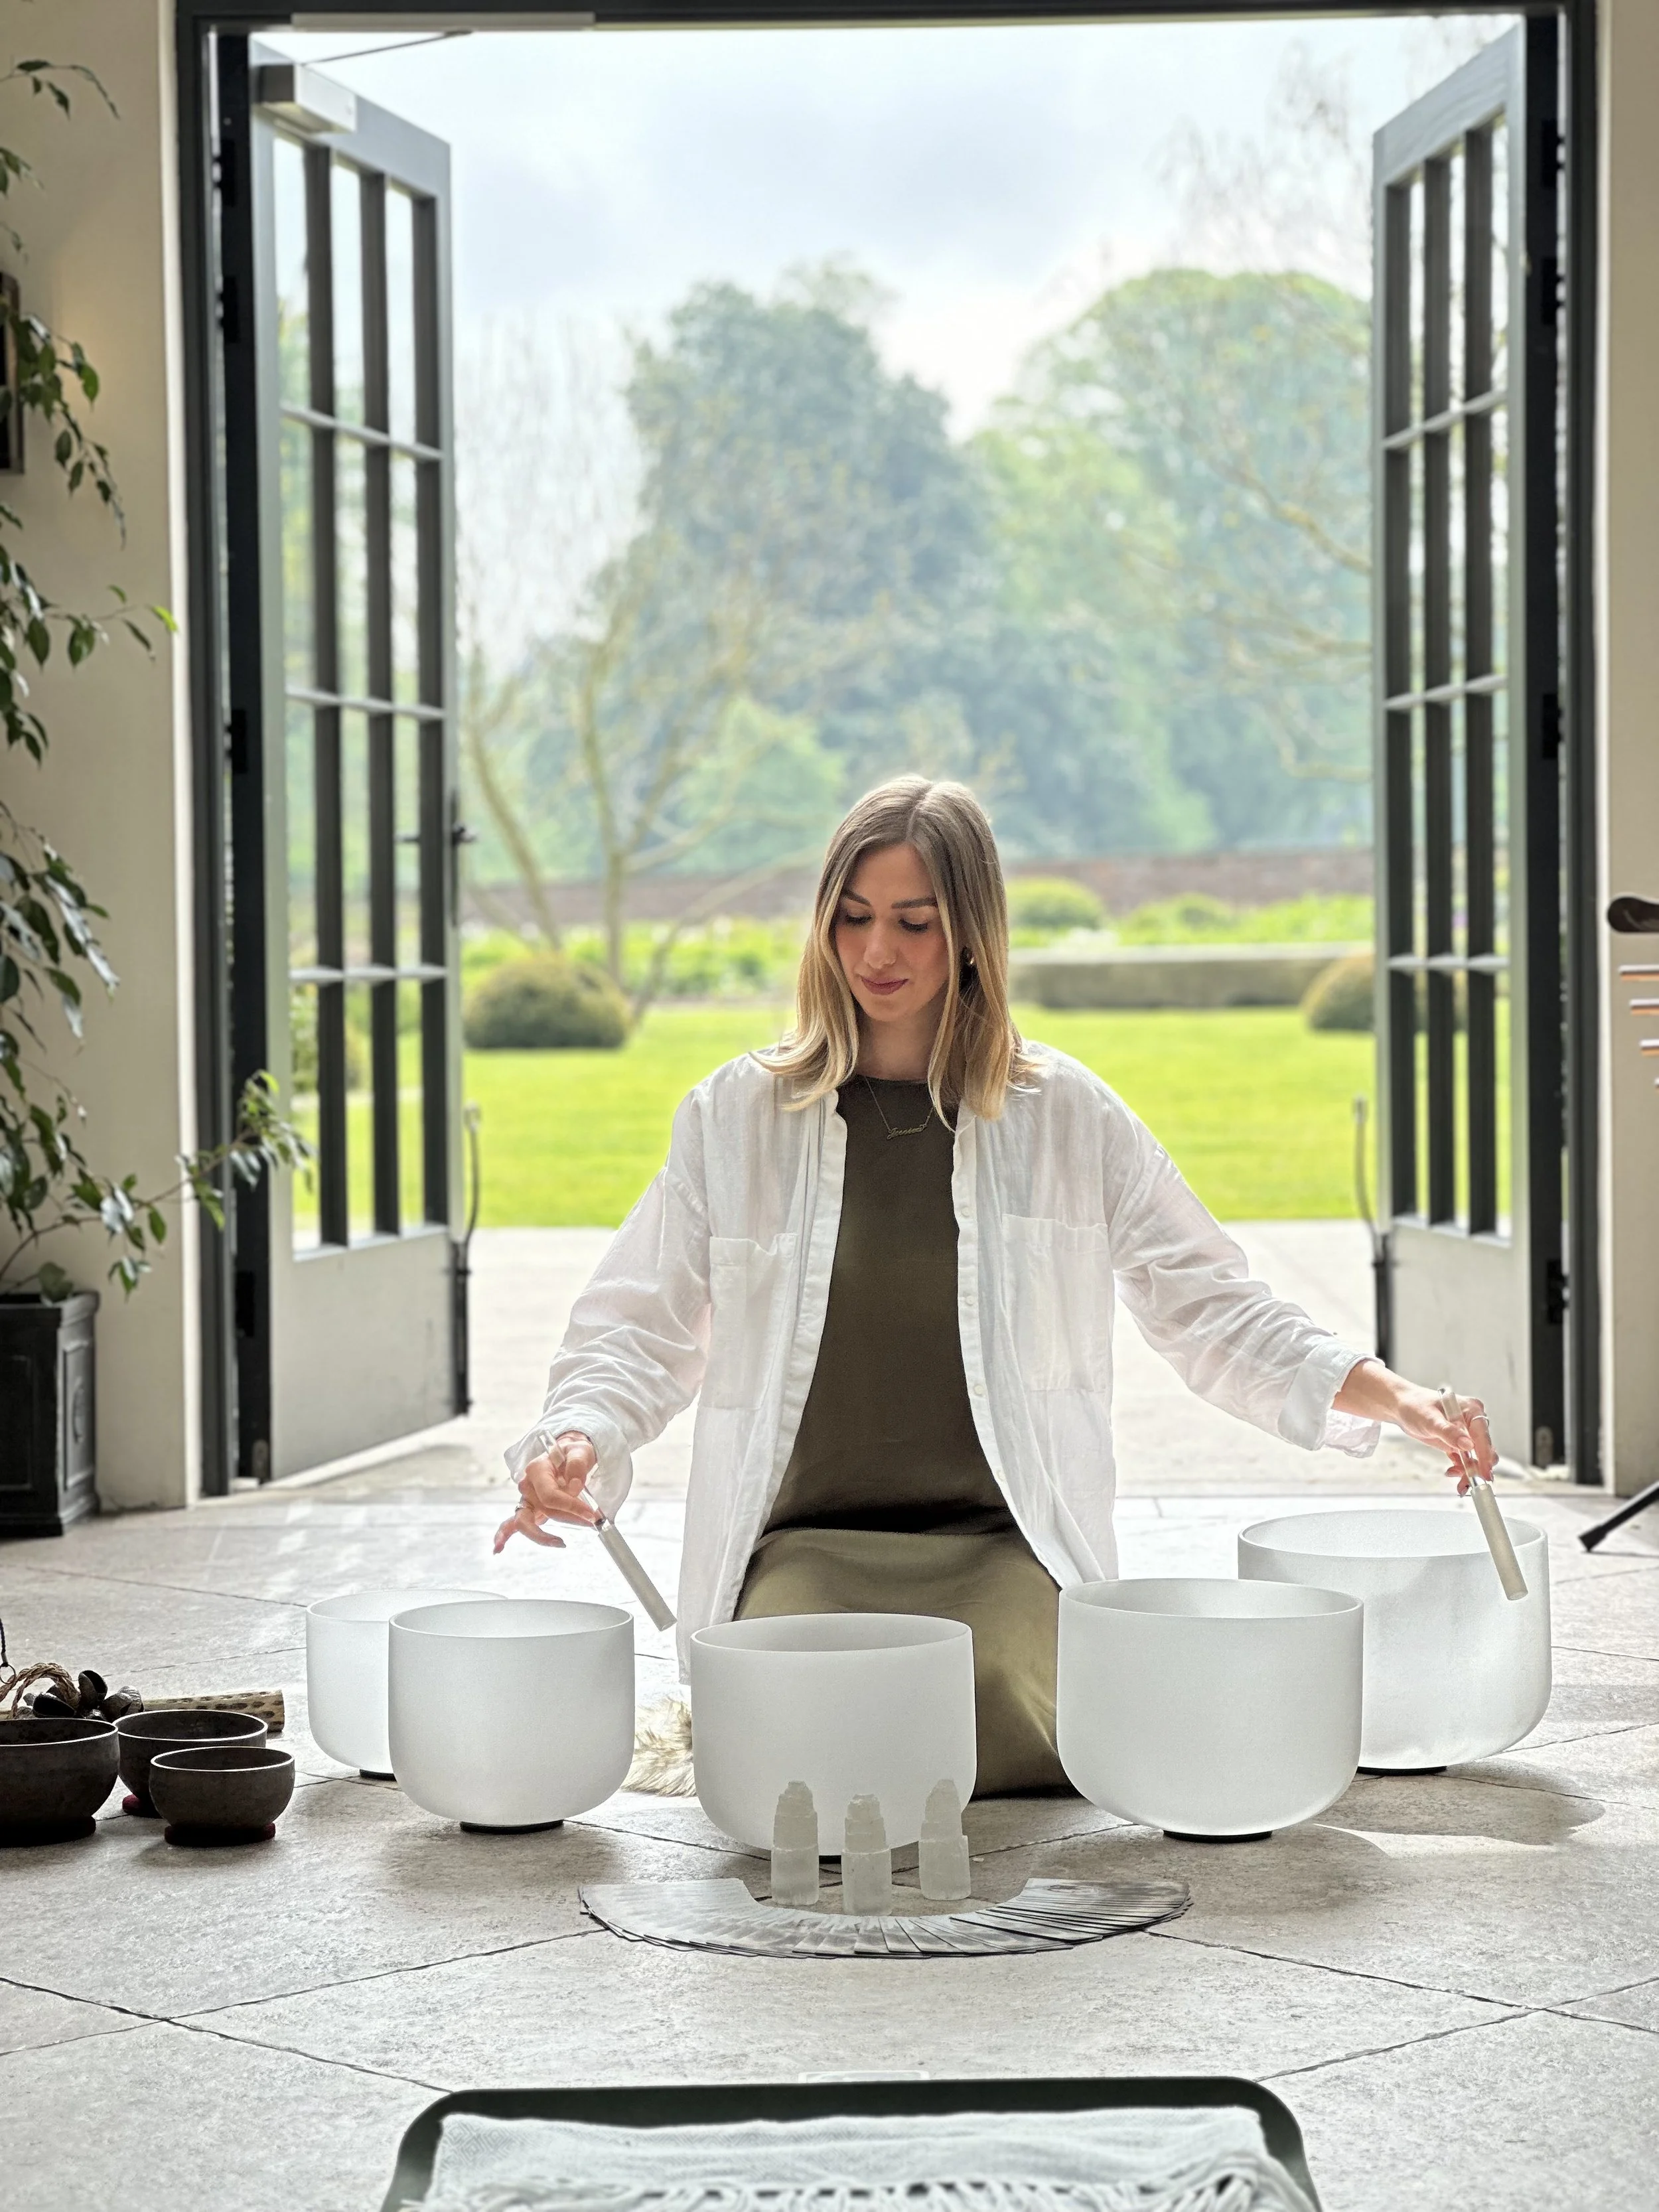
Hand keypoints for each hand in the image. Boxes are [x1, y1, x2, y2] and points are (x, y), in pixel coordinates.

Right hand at [493, 1430, 600, 1552]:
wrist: (566, 1456)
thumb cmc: (572, 1454)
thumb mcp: (580, 1452)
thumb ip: (577, 1465)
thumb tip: (574, 1486)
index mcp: (537, 1470)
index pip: (550, 1495)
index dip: (571, 1506)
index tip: (591, 1513)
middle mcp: (527, 1485)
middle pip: (544, 1510)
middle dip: (569, 1519)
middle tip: (592, 1521)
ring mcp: (525, 1498)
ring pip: (527, 1522)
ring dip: (545, 1535)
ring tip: (561, 1542)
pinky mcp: (527, 1509)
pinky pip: (511, 1523)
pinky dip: (504, 1535)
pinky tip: (498, 1549)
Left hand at [1334, 1360, 1497, 1487]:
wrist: (1401, 1406)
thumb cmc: (1414, 1406)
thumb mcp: (1430, 1419)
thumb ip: (1449, 1432)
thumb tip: (1468, 1445)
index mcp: (1471, 1409)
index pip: (1482, 1435)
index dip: (1485, 1455)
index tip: (1486, 1472)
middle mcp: (1472, 1421)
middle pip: (1483, 1449)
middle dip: (1478, 1468)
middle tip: (1470, 1482)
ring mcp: (1465, 1433)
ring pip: (1476, 1458)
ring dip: (1470, 1472)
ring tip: (1460, 1484)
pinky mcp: (1457, 1443)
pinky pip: (1465, 1460)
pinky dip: (1462, 1469)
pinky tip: (1452, 1473)